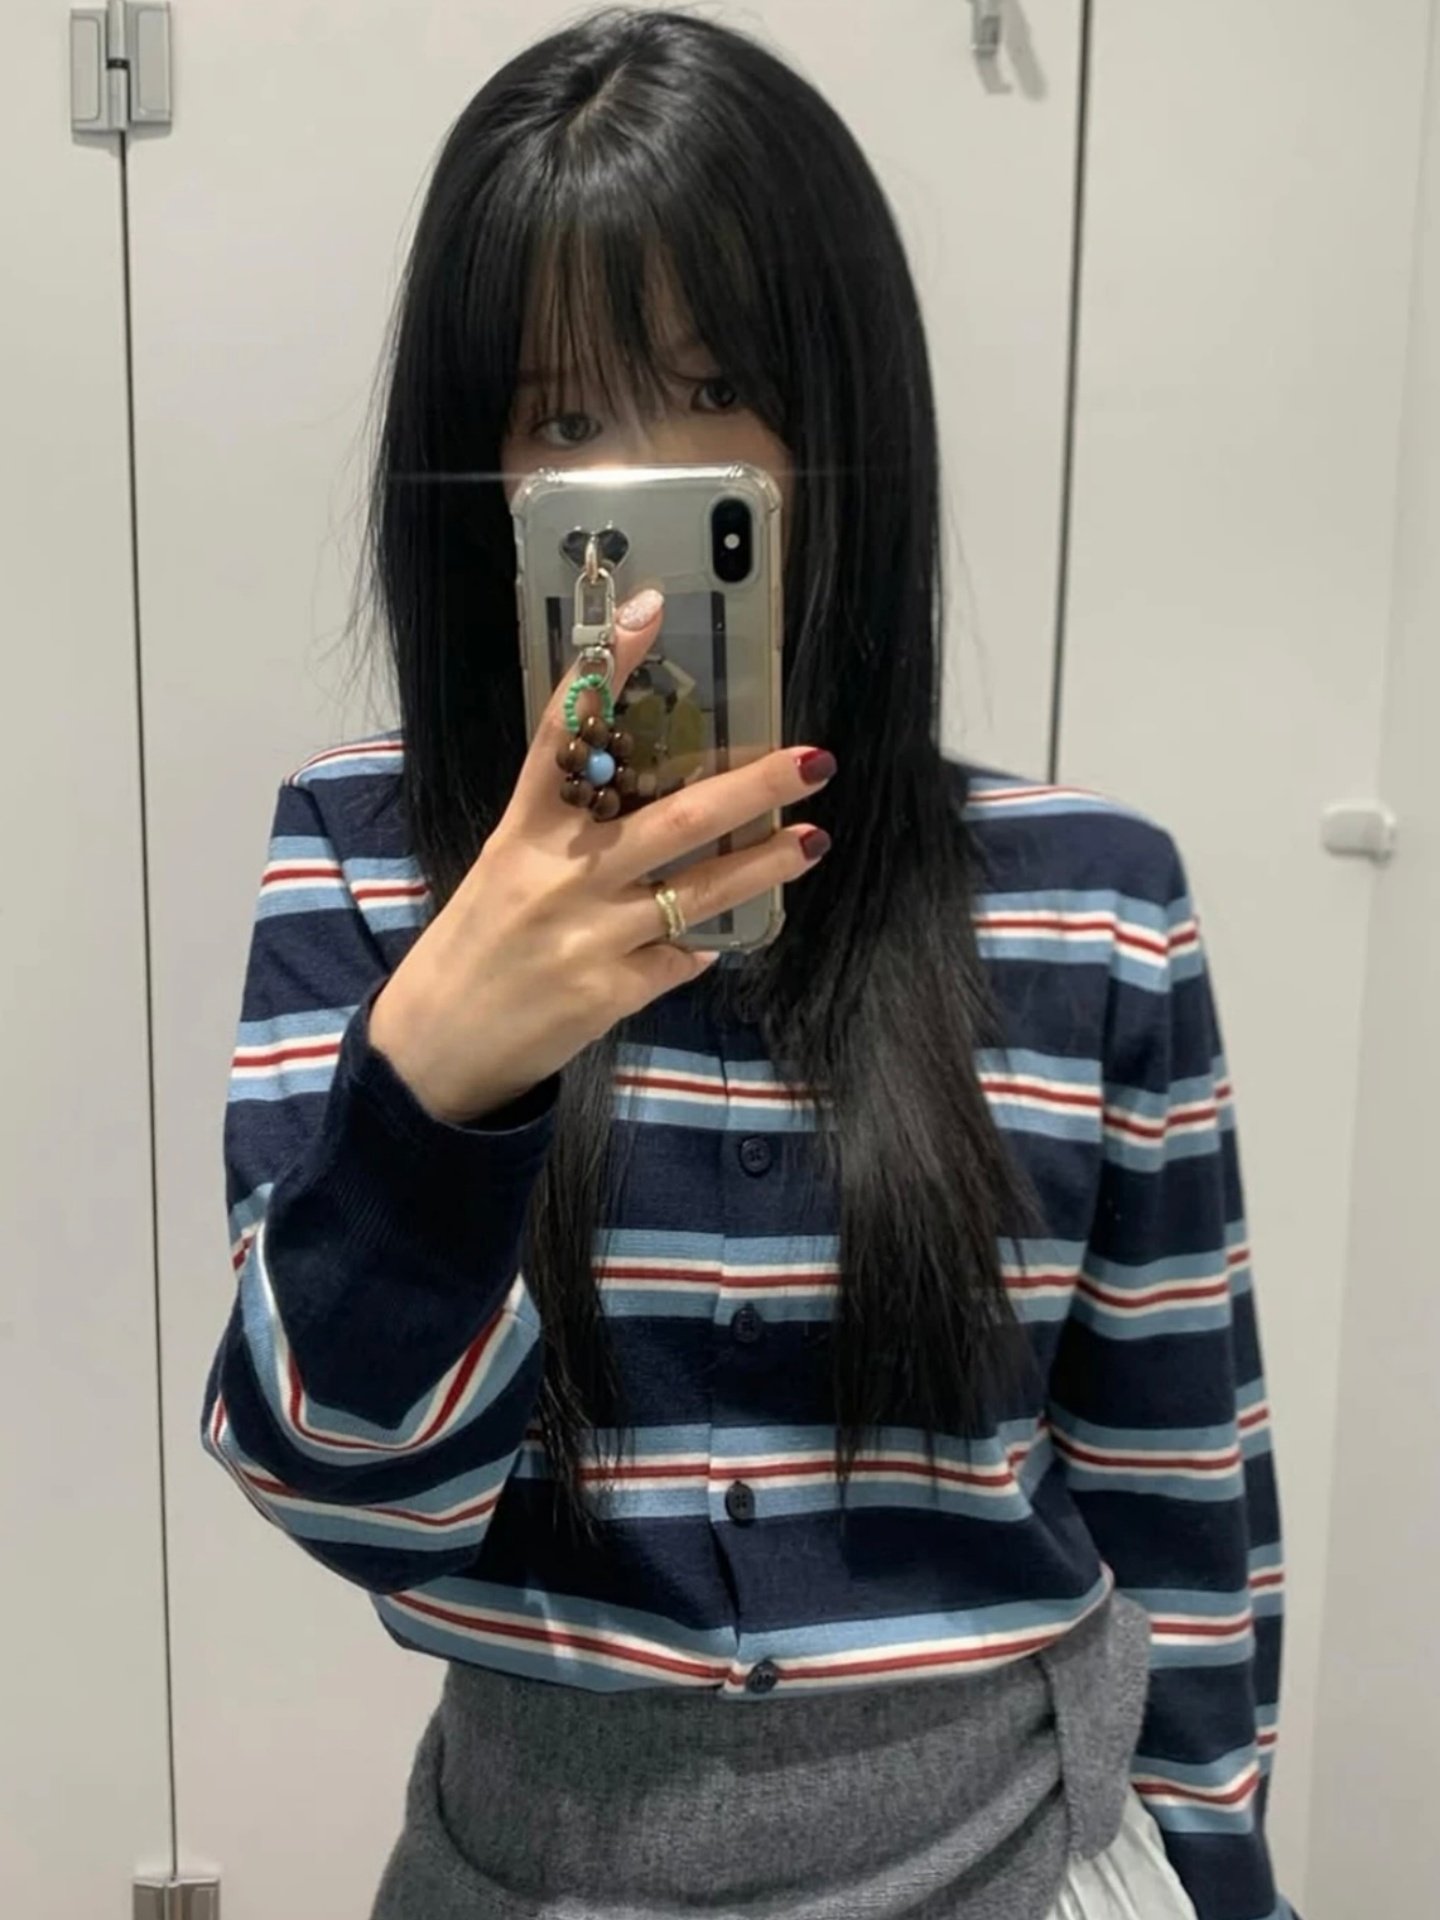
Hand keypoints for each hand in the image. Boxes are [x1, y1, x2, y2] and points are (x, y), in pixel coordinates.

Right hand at [369, 590, 834, 1122]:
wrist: (435, 1045)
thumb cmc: (476, 943)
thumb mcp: (504, 867)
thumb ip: (568, 829)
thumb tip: (648, 793)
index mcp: (521, 829)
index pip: (565, 733)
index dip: (606, 668)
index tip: (649, 611)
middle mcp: (559, 875)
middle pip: (672, 816)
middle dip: (751, 786)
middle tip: (812, 759)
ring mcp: (589, 935)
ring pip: (700, 889)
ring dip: (765, 863)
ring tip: (812, 838)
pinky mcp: (612, 992)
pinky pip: (684, 956)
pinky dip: (708, 938)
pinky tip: (728, 927)